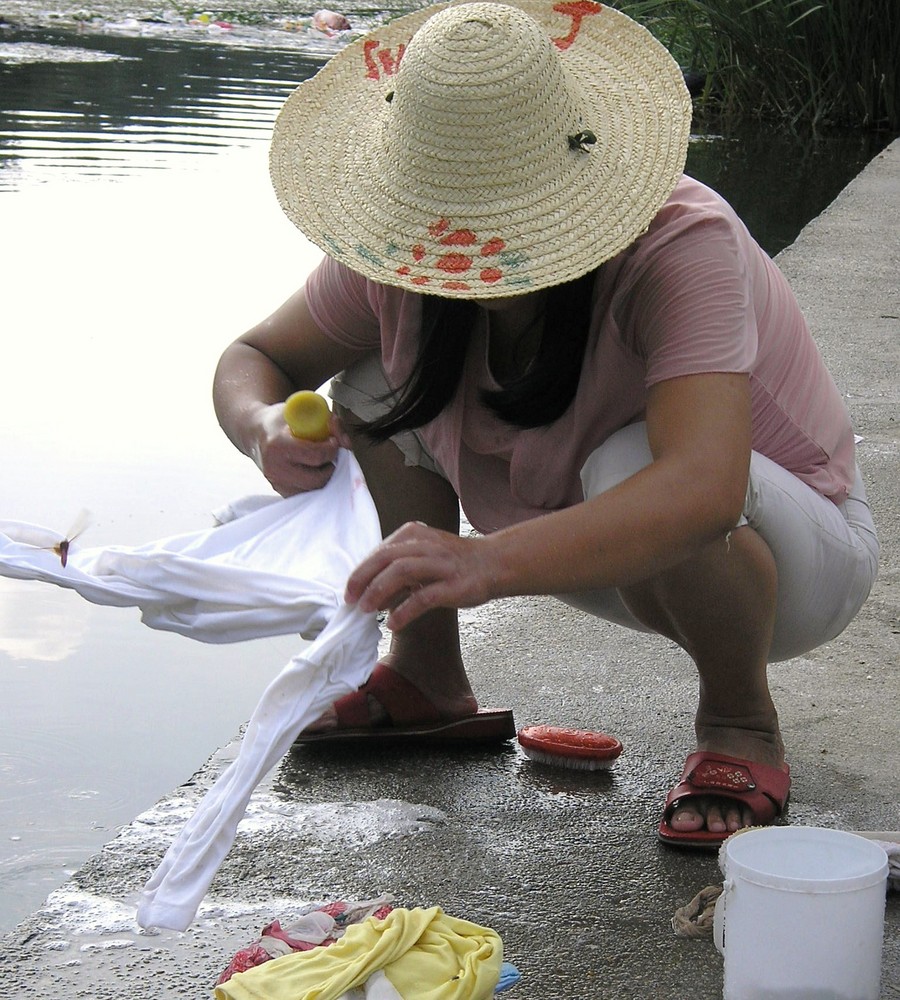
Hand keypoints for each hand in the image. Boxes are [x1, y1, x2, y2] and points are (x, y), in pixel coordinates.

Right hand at [251, 402, 347, 495]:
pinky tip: (315, 470)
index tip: (333, 442)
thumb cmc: (281, 422)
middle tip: (331, 455)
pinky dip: (317, 484)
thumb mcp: (302, 411)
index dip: (331, 449)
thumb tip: (344, 441)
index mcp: (278, 445)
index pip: (315, 456)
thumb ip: (327, 422)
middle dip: (331, 466)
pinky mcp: (281, 492)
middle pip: (317, 478)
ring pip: (315, 489)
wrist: (256, 434)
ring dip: (326, 476)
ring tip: (323, 462)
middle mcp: (275, 468)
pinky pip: (308, 494)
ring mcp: (277, 483)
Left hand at [345, 521, 500, 630]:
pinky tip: (393, 622)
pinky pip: (424, 596)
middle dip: (363, 579)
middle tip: (351, 600)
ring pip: (401, 572)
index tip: (349, 591)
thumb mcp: (423, 556)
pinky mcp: (454, 585)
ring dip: (379, 591)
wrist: (494, 563)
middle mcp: (426, 545)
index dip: (360, 572)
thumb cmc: (454, 563)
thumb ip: (397, 570)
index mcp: (414, 534)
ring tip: (367, 610)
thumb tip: (371, 596)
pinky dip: (405, 610)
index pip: (379, 551)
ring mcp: (441, 564)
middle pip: (385, 558)